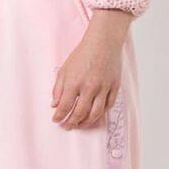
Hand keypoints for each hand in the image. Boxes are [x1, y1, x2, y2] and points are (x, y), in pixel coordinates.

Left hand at [51, 9, 132, 128]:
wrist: (103, 42)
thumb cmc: (82, 54)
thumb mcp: (65, 69)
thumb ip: (58, 88)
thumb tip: (54, 105)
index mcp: (74, 82)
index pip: (64, 106)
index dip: (59, 116)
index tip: (56, 120)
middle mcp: (89, 87)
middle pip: (79, 113)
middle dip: (71, 123)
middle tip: (66, 126)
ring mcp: (103, 88)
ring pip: (95, 114)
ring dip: (86, 123)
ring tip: (80, 125)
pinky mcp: (114, 87)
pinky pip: (108, 107)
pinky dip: (100, 114)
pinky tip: (93, 115)